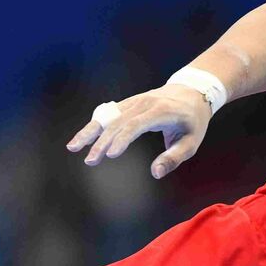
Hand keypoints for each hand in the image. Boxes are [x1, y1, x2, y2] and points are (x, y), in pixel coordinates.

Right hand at [65, 84, 209, 178]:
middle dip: (101, 142)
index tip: (111, 155)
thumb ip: (174, 158)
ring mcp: (134, 101)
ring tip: (72, 147)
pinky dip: (94, 125)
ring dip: (90, 131)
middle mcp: (143, 103)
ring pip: (108, 117)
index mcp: (160, 111)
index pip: (136, 125)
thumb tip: (155, 173)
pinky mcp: (128, 103)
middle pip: (117, 122)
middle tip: (90, 160)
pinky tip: (82, 137)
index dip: (122, 139)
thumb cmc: (193, 121)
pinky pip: (108, 114)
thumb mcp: (191, 142)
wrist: (191, 92)